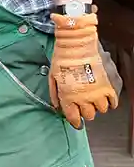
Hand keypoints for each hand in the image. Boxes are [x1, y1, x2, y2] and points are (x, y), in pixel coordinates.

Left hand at [48, 11, 118, 128]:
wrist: (77, 45)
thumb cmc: (62, 59)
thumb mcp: (53, 77)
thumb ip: (55, 94)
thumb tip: (57, 106)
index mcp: (69, 96)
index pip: (74, 117)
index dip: (74, 121)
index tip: (75, 122)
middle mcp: (85, 97)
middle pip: (89, 115)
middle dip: (85, 112)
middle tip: (82, 105)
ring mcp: (99, 92)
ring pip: (101, 109)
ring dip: (96, 105)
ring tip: (92, 98)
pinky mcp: (110, 86)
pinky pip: (113, 102)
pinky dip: (110, 102)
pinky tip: (104, 96)